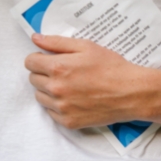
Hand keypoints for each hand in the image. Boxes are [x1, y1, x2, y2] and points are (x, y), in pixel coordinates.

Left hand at [25, 35, 157, 129]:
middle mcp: (56, 89)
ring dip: (48, 90)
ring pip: (40, 97)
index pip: (30, 62)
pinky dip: (58, 105)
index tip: (48, 58)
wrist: (130, 93)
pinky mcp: (68, 122)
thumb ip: (56, 42)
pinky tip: (73, 98)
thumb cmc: (110, 66)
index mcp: (58, 67)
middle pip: (33, 79)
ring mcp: (62, 108)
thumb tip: (35, 38)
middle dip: (44, 73)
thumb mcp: (85, 46)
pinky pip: (51, 113)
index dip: (38, 58)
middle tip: (63, 71)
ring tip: (68, 84)